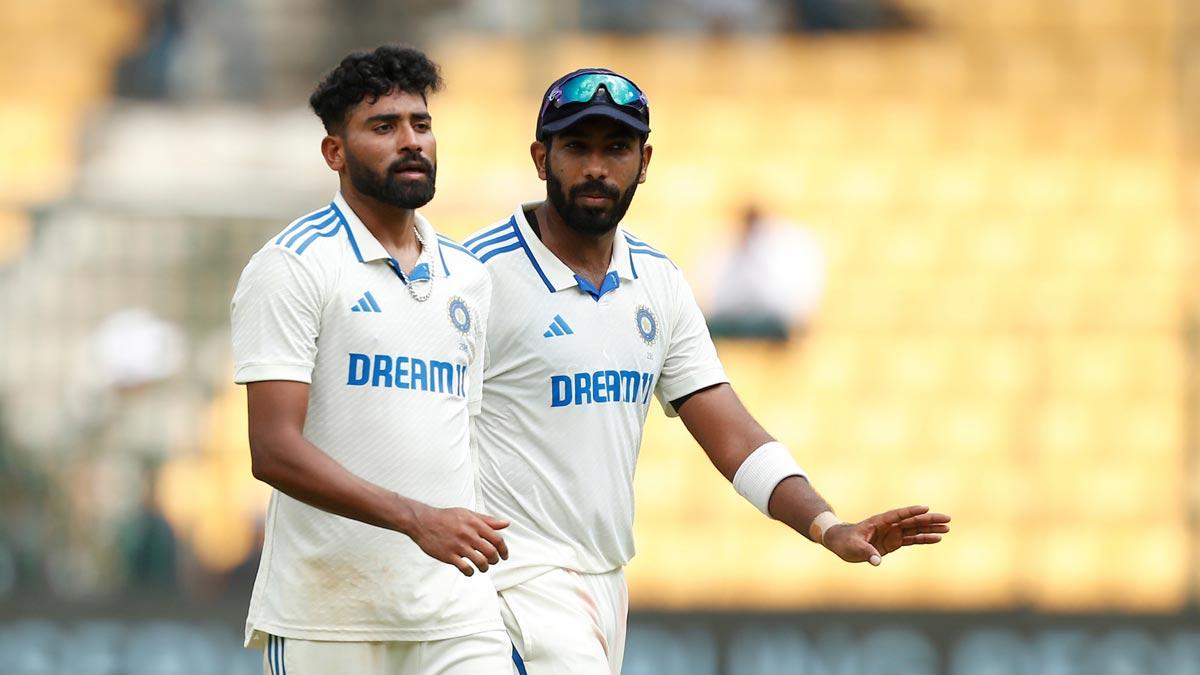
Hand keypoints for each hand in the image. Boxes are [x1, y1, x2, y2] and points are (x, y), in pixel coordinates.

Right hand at [405, 505, 509, 575]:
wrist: (423, 521)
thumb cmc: (447, 517)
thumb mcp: (468, 514)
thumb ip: (488, 520)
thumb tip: (506, 524)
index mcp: (475, 524)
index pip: (497, 539)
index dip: (504, 550)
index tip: (504, 556)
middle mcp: (468, 534)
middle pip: (491, 552)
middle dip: (495, 560)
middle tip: (492, 562)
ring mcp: (458, 546)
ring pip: (480, 562)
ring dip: (484, 568)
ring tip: (482, 567)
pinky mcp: (448, 555)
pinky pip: (465, 568)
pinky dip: (470, 572)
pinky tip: (469, 570)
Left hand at [822, 505, 949, 566]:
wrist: (840, 542)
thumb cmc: (845, 541)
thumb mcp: (854, 547)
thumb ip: (866, 553)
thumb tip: (877, 562)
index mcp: (880, 521)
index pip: (899, 515)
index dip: (912, 511)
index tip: (926, 508)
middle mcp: (889, 525)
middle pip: (912, 520)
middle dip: (929, 519)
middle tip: (947, 518)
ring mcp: (892, 533)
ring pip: (915, 529)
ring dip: (930, 529)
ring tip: (947, 528)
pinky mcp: (893, 542)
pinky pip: (912, 539)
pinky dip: (924, 539)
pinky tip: (937, 538)